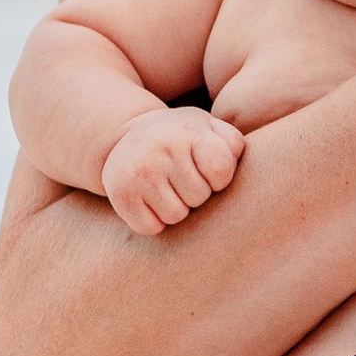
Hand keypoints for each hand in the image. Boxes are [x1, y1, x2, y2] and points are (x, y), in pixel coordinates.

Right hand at [101, 105, 244, 235]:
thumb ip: (231, 142)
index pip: (221, 169)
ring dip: (175, 208)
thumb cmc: (181, 138)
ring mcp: (139, 171)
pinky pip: (150, 227)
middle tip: (181, 178)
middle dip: (196, 193)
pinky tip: (149, 200)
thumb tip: (235, 158)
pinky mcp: (121, 193)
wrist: (127, 136)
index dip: (219, 178)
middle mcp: (162, 147)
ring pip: (176, 215)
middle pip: (199, 197)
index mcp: (190, 131)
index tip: (208, 170)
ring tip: (166, 188)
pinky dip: (153, 220)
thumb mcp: (208, 128)